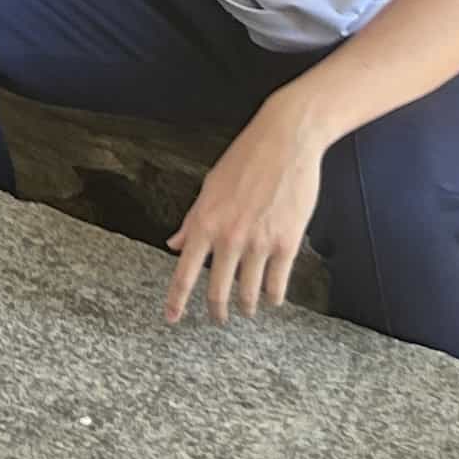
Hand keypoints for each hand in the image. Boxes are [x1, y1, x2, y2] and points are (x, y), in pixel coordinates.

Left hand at [166, 108, 326, 324]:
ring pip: (249, 293)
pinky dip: (274, 297)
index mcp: (206, 221)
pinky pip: (277, 285)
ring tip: (247, 309)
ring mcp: (259, 243)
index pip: (185, 272)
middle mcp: (229, 237)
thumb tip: (175, 243)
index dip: (176, 300)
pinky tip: (272, 298)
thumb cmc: (246, 158)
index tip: (171, 318)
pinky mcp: (287, 243)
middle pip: (218, 291)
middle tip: (218, 319)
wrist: (286, 140)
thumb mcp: (210, 186)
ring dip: (247, 306)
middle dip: (217, 311)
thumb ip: (193, 220)